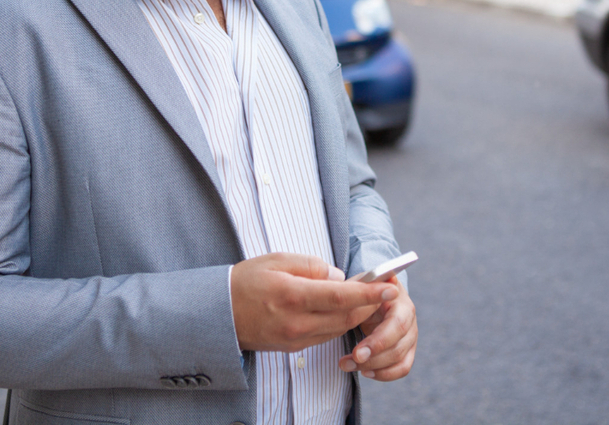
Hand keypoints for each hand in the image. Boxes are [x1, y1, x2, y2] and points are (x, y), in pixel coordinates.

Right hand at [231, 253, 397, 352]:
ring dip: (355, 313)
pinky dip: (339, 321)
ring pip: (339, 328)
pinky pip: (326, 335)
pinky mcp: (295, 347)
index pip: (341, 296)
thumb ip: (312, 266)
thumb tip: (337, 277)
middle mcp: (298, 322)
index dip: (369, 293)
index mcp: (293, 296)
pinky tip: (341, 308)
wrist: (218, 314)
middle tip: (383, 288)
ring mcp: (296, 338)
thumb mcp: (277, 260)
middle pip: (346, 316)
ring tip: (365, 296)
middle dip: (369, 304)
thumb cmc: (247, 280)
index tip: (390, 287)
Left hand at [338, 275, 415, 380]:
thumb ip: (371, 285)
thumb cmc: (365, 290)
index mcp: (401, 303)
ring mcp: (411, 337)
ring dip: (373, 368)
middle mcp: (410, 321)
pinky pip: (402, 368)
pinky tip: (364, 372)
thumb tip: (388, 275)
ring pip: (399, 361)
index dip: (378, 342)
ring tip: (347, 365)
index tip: (356, 353)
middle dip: (371, 359)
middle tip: (345, 363)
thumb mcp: (364, 285)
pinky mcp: (408, 350)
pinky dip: (384, 374)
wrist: (373, 296)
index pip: (396, 326)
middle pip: (398, 348)